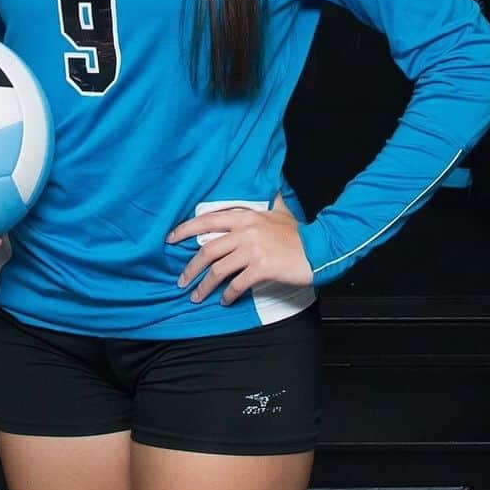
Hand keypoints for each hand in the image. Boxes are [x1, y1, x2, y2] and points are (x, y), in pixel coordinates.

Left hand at [166, 195, 312, 305]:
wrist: (319, 249)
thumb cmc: (298, 234)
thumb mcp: (279, 212)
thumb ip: (268, 203)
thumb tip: (269, 189)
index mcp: (246, 217)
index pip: (208, 220)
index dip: (186, 229)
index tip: (170, 238)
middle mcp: (246, 231)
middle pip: (208, 249)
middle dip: (190, 267)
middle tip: (181, 280)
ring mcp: (253, 249)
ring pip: (218, 269)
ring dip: (204, 286)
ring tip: (196, 297)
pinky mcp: (262, 267)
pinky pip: (237, 284)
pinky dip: (227, 294)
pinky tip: (224, 301)